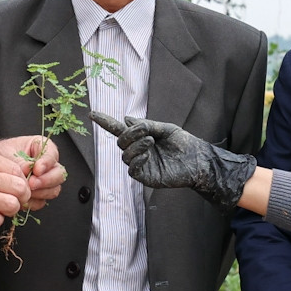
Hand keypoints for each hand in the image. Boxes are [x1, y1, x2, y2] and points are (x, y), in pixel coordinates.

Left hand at [0, 135, 63, 209]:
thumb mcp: (6, 153)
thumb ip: (18, 161)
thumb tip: (27, 170)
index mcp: (41, 148)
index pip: (52, 154)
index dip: (46, 163)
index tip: (36, 169)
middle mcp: (46, 165)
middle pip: (59, 174)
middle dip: (46, 181)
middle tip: (31, 184)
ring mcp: (44, 181)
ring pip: (53, 190)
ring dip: (40, 193)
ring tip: (24, 191)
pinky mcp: (38, 194)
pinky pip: (41, 201)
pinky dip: (32, 202)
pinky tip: (22, 199)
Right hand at [91, 112, 255, 212]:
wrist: (198, 160)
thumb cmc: (184, 143)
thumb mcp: (166, 128)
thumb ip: (147, 124)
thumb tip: (126, 119)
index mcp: (141, 137)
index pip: (119, 130)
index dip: (105, 122)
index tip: (92, 114)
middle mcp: (138, 151)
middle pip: (121, 142)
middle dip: (130, 134)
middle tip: (145, 131)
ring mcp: (141, 164)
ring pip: (125, 155)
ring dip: (135, 146)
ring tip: (151, 141)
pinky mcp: (146, 177)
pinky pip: (132, 168)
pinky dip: (137, 159)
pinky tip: (148, 155)